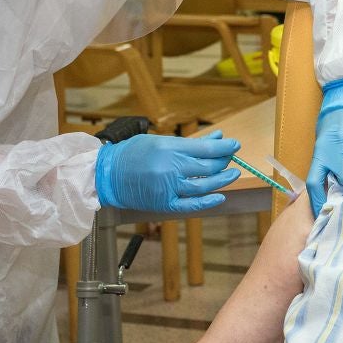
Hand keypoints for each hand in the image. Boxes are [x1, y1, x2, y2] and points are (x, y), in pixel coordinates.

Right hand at [95, 131, 239, 214]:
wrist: (107, 174)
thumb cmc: (133, 153)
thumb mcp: (161, 140)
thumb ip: (190, 142)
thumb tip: (217, 137)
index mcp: (169, 148)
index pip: (206, 148)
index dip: (225, 147)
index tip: (236, 145)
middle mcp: (171, 167)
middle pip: (208, 167)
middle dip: (224, 162)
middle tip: (232, 158)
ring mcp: (168, 187)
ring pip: (203, 185)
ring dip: (222, 180)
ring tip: (233, 174)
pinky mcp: (164, 203)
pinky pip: (191, 204)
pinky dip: (207, 202)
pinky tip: (220, 196)